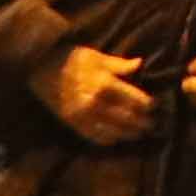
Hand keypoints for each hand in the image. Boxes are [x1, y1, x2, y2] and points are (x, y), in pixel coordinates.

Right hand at [48, 45, 163, 143]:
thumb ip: (119, 64)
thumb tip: (140, 64)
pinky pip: (94, 136)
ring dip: (128, 134)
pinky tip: (117, 138)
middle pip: (127, 119)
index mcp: (104, 84)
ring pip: (113, 131)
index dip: (149, 104)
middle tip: (153, 125)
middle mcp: (96, 103)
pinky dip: (108, 139)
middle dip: (143, 123)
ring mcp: (83, 116)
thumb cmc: (70, 57)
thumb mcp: (96, 56)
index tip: (156, 105)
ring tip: (139, 133)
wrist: (39, 66)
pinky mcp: (72, 123)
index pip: (135, 100)